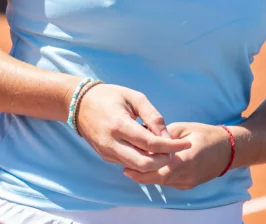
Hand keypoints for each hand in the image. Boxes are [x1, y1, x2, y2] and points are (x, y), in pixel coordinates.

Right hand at [74, 83, 189, 174]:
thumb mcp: (134, 97)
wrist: (79, 104)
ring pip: (137, 168)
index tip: (186, 144)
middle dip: (164, 160)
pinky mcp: (105, 156)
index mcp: (118, 124)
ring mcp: (106, 152)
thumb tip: (168, 137)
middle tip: (174, 150)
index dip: (171, 146)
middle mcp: (111, 142)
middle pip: (144, 163)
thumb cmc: (110, 96)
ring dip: (154, 162)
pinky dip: (142, 160)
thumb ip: (152, 116)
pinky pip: (128, 164)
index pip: (150, 142)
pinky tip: (148, 149)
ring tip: (163, 150)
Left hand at [122, 122, 233, 190]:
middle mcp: (186, 174)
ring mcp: (188, 182)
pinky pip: (169, 182)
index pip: (158, 168)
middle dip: (140, 175)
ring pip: (162, 182)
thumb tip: (143, 133)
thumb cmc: (204, 134)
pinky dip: (158, 176)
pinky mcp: (189, 184)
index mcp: (185, 158)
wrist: (228, 150)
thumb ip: (164, 134)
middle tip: (125, 168)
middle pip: (157, 179)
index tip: (126, 161)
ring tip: (133, 166)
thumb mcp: (182, 128)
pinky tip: (150, 167)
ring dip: (148, 176)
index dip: (141, 167)